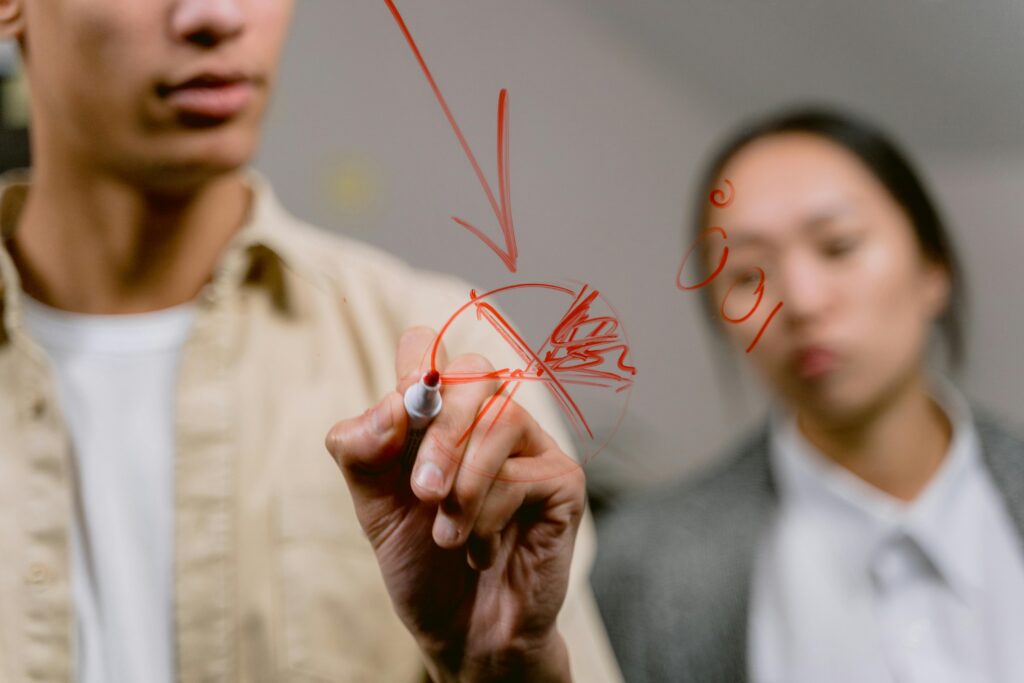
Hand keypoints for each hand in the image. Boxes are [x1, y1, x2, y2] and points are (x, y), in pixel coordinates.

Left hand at [325, 327, 583, 682]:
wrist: (463, 632)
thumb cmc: (421, 563)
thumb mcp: (373, 506)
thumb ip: (363, 450)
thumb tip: (393, 405)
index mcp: (437, 414)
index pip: (426, 346)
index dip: (414, 366)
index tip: (399, 422)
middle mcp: (487, 418)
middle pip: (473, 373)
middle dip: (442, 434)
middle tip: (424, 491)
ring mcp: (529, 446)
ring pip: (502, 420)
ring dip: (465, 486)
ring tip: (447, 536)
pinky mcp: (562, 479)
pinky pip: (523, 473)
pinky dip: (489, 518)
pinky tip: (482, 551)